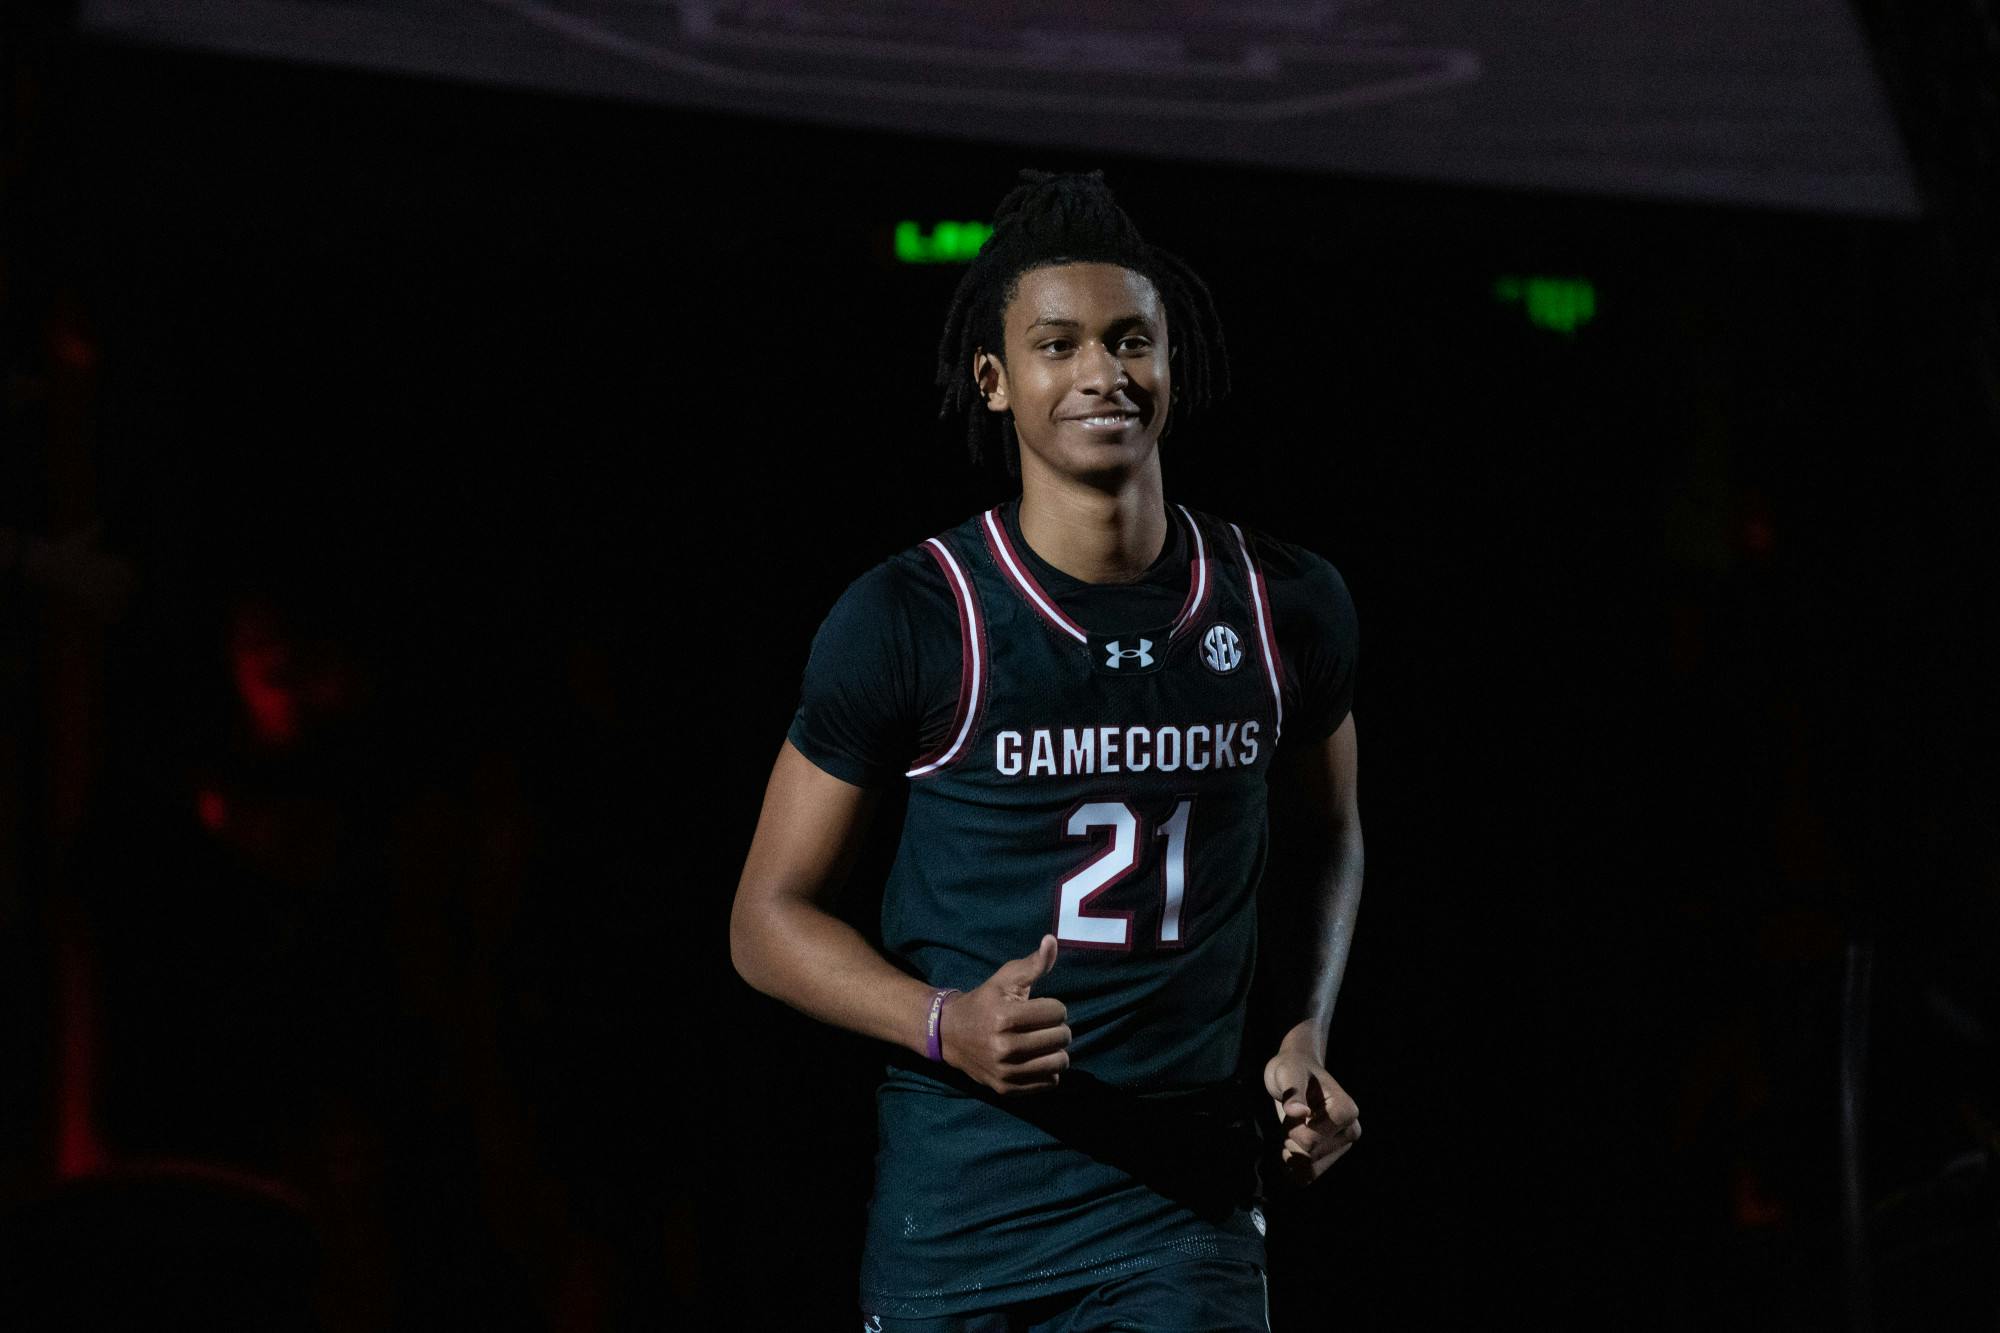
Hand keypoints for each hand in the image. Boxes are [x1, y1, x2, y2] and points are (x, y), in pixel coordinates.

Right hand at [940, 935, 1070, 1094]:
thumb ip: (1032, 964)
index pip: (1058, 1012)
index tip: (1040, 1008)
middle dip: (1057, 1028)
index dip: (1053, 1007)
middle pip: (1061, 1037)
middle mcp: (1006, 1047)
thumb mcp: (1004, 979)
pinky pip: (1049, 1082)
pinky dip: (1048, 1071)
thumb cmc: (983, 1002)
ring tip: (1043, 1043)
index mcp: (1005, 1017)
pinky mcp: (1007, 1088)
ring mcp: (1006, 1071)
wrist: (949, 1034)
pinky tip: (1036, 1059)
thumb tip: (1051, 940)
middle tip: (1042, 1025)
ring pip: (1059, 1063)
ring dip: (1056, 1051)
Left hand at [1263, 1050, 1360, 1185]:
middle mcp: (1351, 1131)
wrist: (1295, 1072)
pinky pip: (1308, 1177)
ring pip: (1308, 1171)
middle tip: (1292, 1117)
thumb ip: (1292, 1092)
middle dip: (1291, 1139)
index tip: (1296, 1109)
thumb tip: (1299, 1112)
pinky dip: (1293, 1166)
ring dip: (1291, 1153)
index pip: (1310, 1141)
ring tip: (1293, 1129)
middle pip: (1309, 1156)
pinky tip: (1289, 1146)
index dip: (1292, 1129)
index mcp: (1347, 1111)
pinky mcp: (1332, 1156)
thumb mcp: (1287, 1073)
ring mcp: (1342, 1146)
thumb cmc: (1293, 1069)